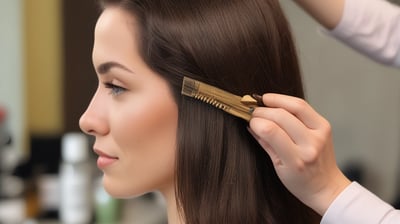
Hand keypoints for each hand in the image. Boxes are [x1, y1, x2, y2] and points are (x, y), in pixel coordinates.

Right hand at [248, 93, 350, 214]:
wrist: (326, 186)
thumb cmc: (300, 181)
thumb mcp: (278, 167)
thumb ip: (264, 143)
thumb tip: (250, 124)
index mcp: (296, 160)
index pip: (271, 131)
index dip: (256, 121)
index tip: (249, 120)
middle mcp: (310, 145)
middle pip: (281, 116)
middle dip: (262, 110)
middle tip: (252, 111)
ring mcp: (320, 134)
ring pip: (296, 106)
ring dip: (276, 100)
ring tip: (263, 100)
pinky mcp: (325, 125)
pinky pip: (304, 107)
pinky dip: (288, 102)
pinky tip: (278, 104)